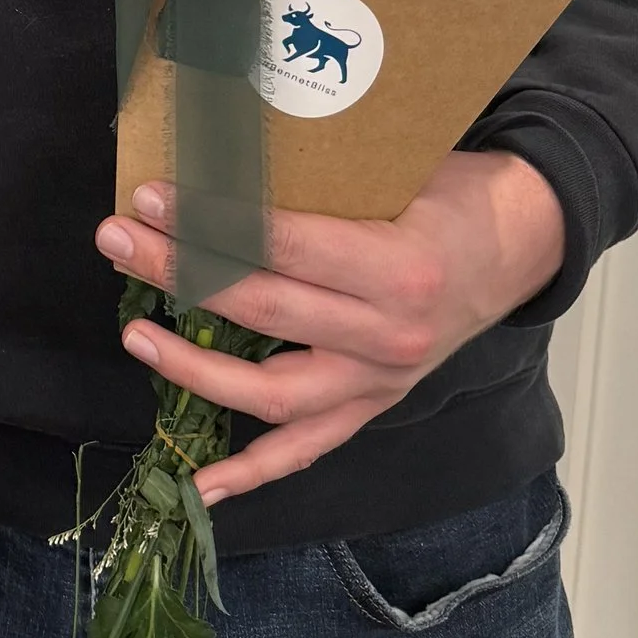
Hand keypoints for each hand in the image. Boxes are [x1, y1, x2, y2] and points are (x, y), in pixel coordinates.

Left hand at [97, 147, 567, 507]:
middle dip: (180, 274)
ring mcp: (380, 382)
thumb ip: (317, 176)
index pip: (282, 246)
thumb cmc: (448, 194)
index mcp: (398, 266)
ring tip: (134, 333)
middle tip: (118, 239)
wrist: (519, 245)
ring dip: (193, 369)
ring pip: (271, 394)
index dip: (209, 223)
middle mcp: (390, 335)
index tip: (149, 197)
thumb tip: (213, 152)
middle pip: (264, 311)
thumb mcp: (395, 169)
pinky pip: (305, 449)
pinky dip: (250, 473)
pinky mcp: (372, 408)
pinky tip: (197, 484)